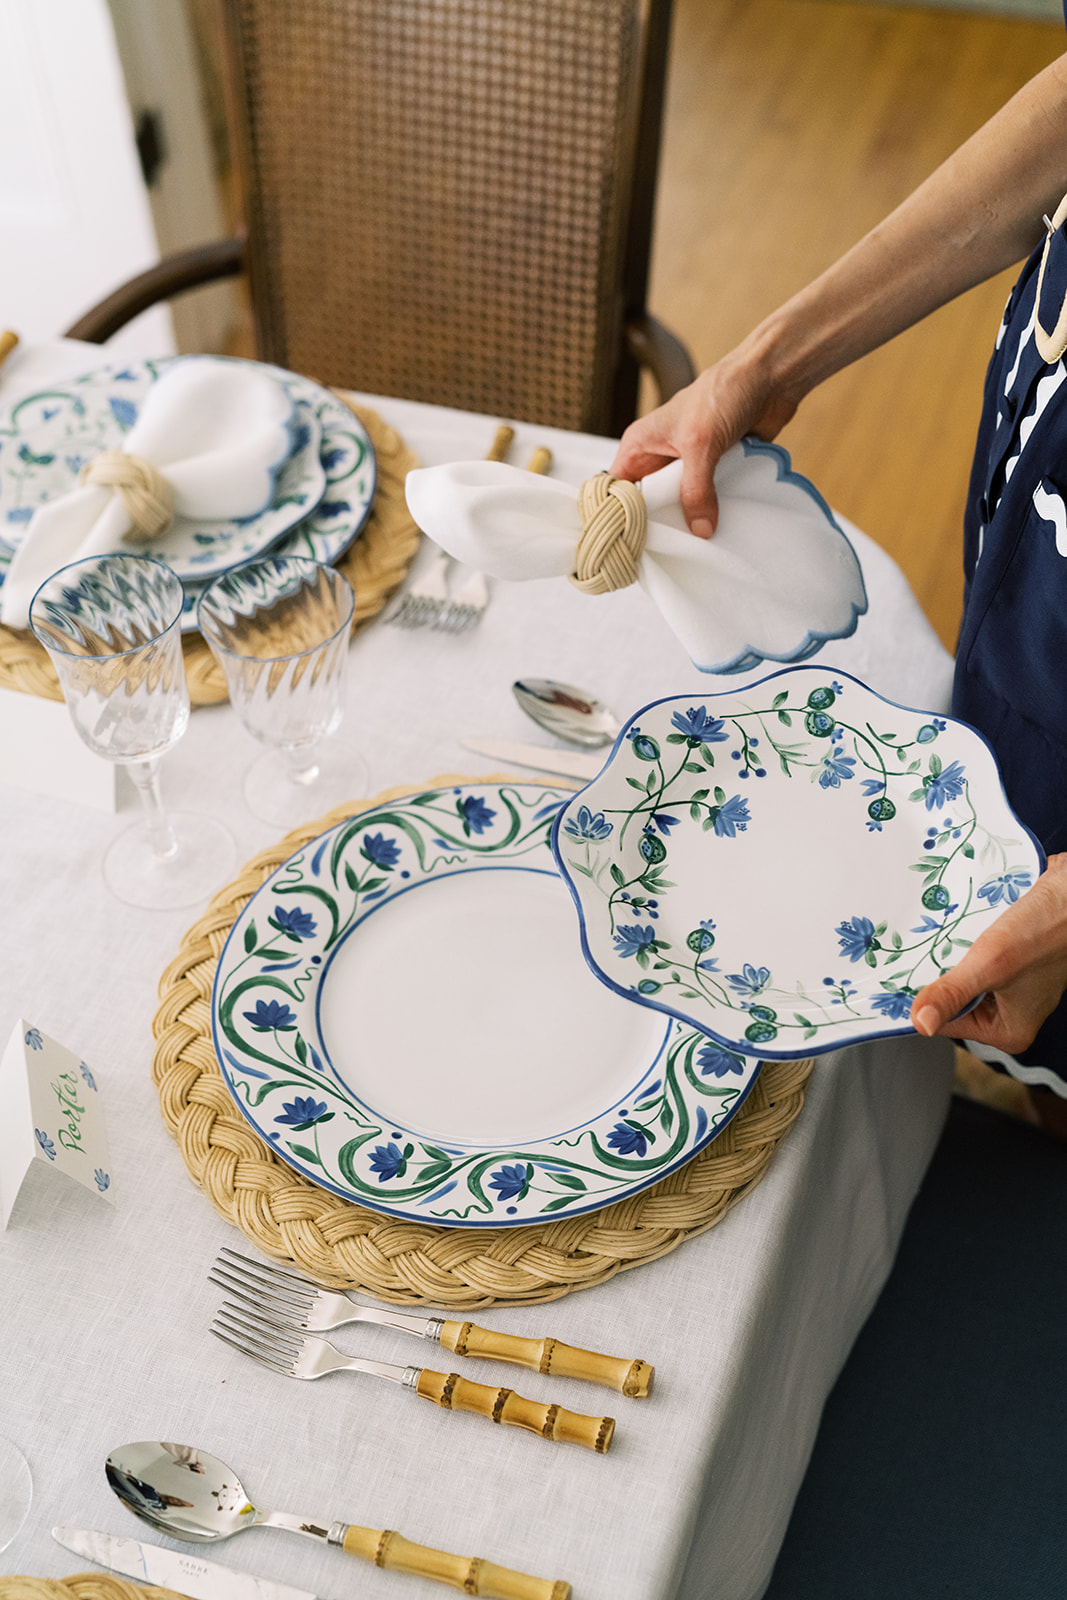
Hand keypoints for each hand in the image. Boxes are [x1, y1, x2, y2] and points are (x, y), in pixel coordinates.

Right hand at [609, 348, 801, 536]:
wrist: (769, 379)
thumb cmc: (722, 393)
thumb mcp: (699, 445)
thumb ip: (695, 490)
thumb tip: (700, 529)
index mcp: (642, 445)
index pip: (618, 488)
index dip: (620, 514)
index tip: (630, 543)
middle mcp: (661, 457)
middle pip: (650, 502)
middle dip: (659, 523)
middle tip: (665, 550)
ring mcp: (689, 465)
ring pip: (681, 504)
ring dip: (691, 519)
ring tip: (693, 547)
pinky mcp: (716, 471)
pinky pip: (710, 500)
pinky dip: (715, 513)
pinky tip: (718, 531)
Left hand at [911, 854, 1066, 1052]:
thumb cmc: (1045, 931)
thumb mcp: (990, 965)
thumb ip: (953, 994)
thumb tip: (920, 1023)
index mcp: (1008, 1032)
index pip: (946, 1023)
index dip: (924, 1000)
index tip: (898, 978)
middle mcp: (1010, 1014)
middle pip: (952, 1000)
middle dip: (938, 976)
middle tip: (921, 953)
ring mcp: (1012, 987)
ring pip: (961, 976)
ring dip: (949, 957)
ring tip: (940, 938)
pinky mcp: (1011, 961)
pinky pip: (974, 958)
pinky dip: (963, 945)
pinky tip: (956, 928)